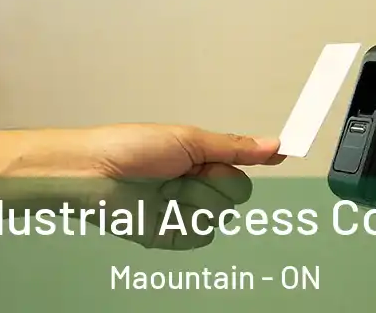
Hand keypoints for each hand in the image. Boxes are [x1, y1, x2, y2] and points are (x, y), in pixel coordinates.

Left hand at [6, 124, 284, 249]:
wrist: (94, 173)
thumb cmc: (132, 146)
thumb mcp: (188, 139)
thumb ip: (233, 148)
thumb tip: (272, 145)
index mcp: (199, 158)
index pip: (241, 165)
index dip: (255, 161)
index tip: (281, 157)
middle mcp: (194, 185)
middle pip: (237, 193)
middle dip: (215, 183)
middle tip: (187, 172)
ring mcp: (183, 212)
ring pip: (219, 216)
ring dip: (194, 201)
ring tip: (164, 190)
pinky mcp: (170, 236)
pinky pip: (199, 236)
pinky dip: (183, 223)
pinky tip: (161, 210)